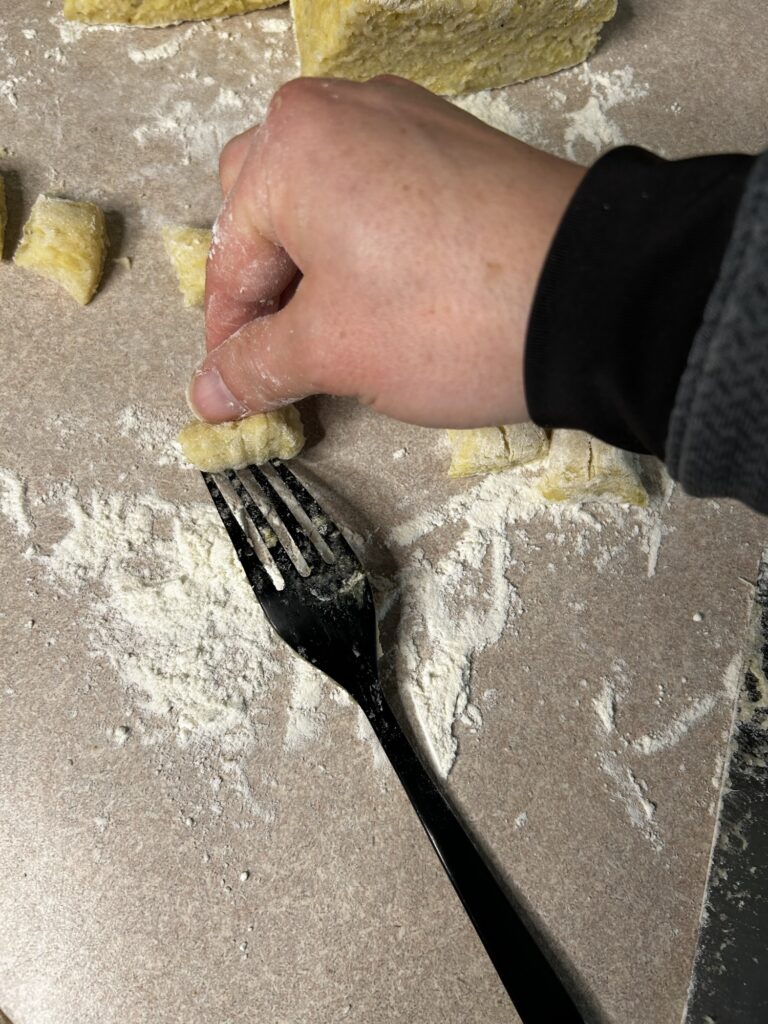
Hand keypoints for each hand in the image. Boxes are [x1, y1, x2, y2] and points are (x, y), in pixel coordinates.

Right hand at [188, 75, 583, 427]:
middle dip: (267, 283)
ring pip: (325, 193)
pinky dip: (366, 240)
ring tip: (341, 326)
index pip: (230, 257)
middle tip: (289, 348)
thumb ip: (257, 366)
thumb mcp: (334, 350)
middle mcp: (343, 109)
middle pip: (266, 205)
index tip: (234, 386)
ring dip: (316, 261)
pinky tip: (392, 291)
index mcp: (292, 146)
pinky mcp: (457, 142)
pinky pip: (380, 186)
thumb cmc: (446, 317)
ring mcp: (407, 117)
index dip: (228, 335)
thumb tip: (209, 392)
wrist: (594, 296)